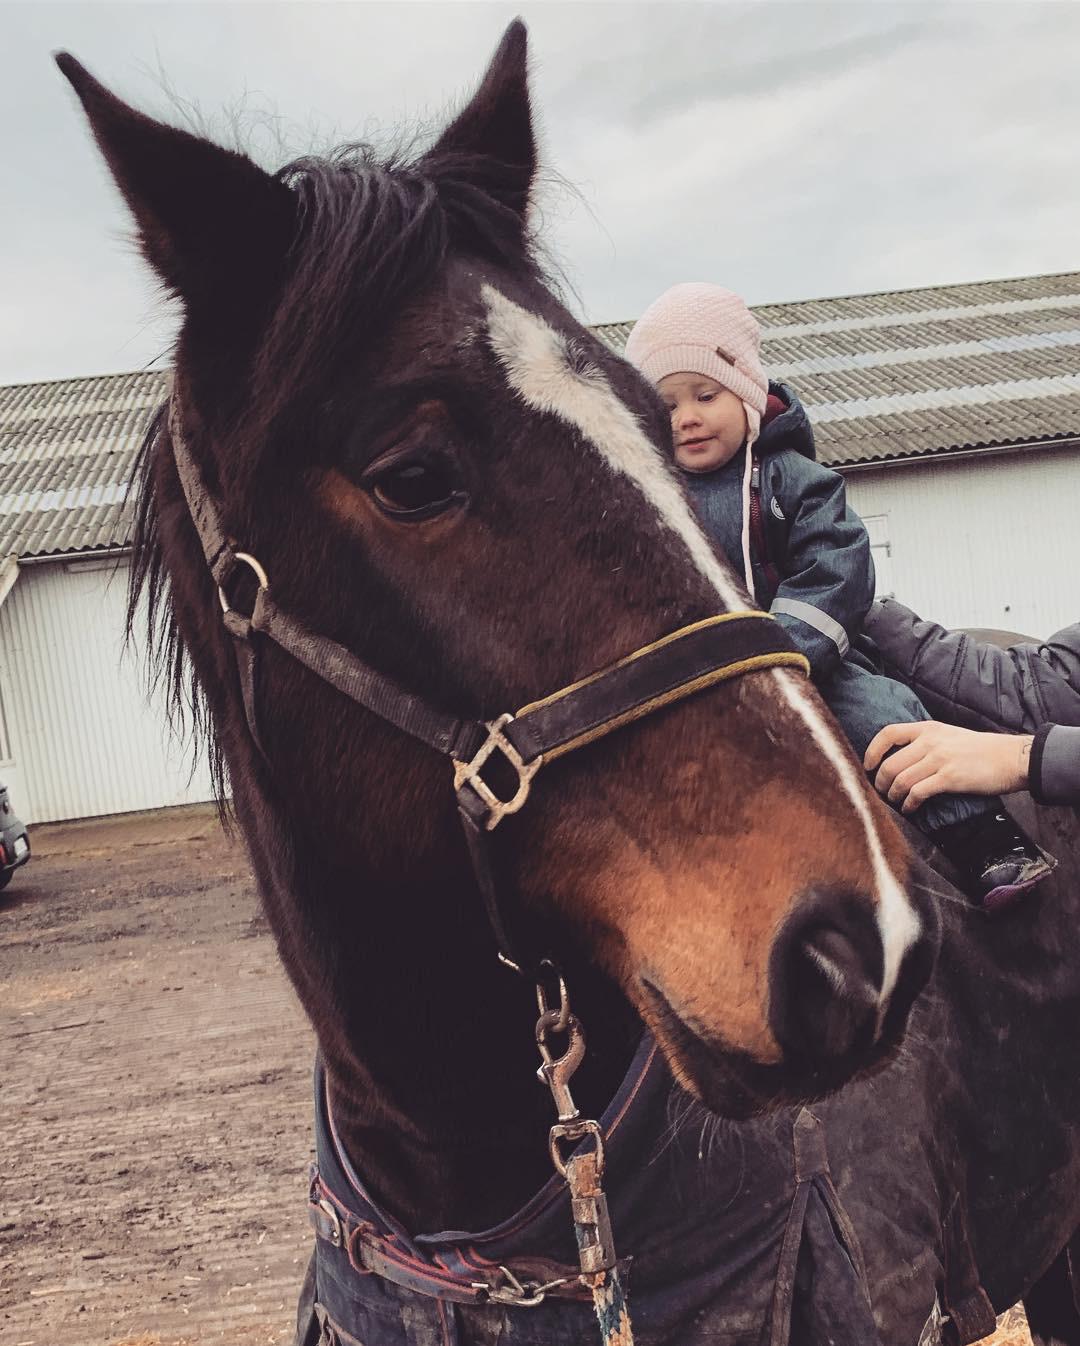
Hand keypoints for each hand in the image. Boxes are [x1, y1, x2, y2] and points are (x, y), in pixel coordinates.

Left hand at [863, 722, 1032, 812]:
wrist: (1011, 758)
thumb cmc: (980, 749)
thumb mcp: (949, 735)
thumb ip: (925, 741)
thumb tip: (900, 758)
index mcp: (928, 728)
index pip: (888, 733)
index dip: (872, 751)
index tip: (867, 766)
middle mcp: (931, 741)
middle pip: (890, 764)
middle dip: (880, 782)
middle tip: (881, 793)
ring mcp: (940, 759)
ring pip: (900, 780)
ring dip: (893, 796)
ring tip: (895, 803)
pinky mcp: (950, 778)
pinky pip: (918, 793)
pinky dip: (909, 804)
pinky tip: (910, 809)